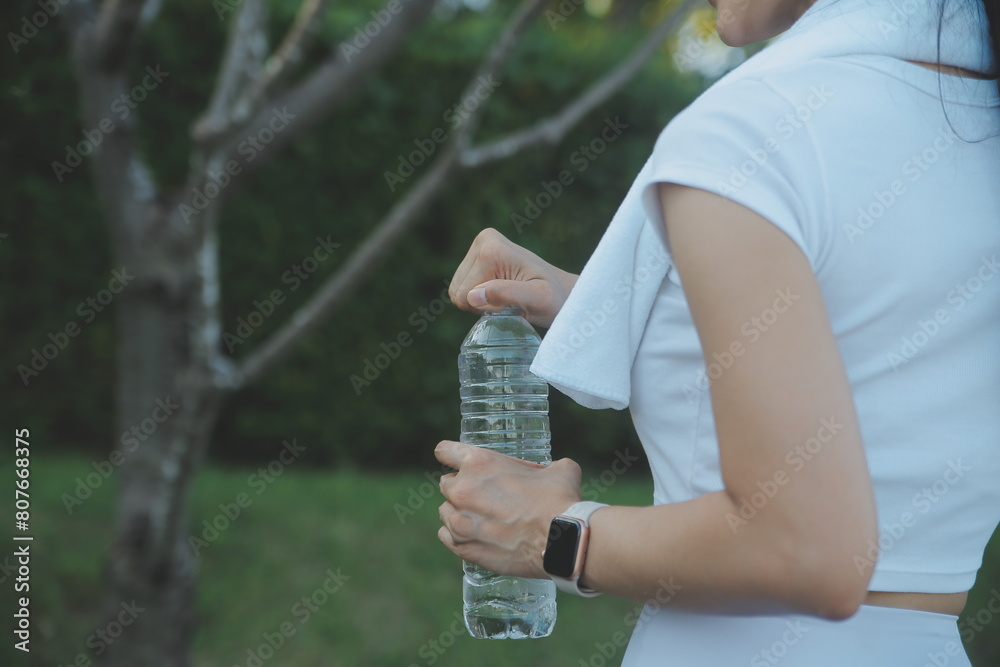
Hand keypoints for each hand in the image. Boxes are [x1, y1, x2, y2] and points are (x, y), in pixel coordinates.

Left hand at [434, 440, 581, 578]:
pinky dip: (456, 535)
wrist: (561, 542)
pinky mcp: (464, 547)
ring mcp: (460, 521)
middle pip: (446, 483)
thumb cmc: (559, 501)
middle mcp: (463, 489)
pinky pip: (445, 536)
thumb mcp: (557, 470)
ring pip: (445, 511)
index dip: (450, 455)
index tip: (455, 462)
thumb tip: (553, 471)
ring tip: (479, 518)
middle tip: (482, 495)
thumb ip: (545, 467)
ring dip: (458, 512)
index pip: (444, 451)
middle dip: (461, 487)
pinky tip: (472, 535)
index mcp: (479, 463)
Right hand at [448, 228, 577, 327]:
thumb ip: (507, 294)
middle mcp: (483, 240)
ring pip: (458, 289)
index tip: (513, 302)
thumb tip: (473, 295)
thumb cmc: (555, 299)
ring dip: (480, 301)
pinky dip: (478, 296)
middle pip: (458, 290)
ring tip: (507, 297)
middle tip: (510, 301)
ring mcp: (480, 245)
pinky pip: (461, 286)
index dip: (486, 307)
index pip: (464, 294)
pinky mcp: (479, 253)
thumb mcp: (538, 300)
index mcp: (492, 248)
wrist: (563, 291)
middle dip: (481, 303)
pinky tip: (500, 292)